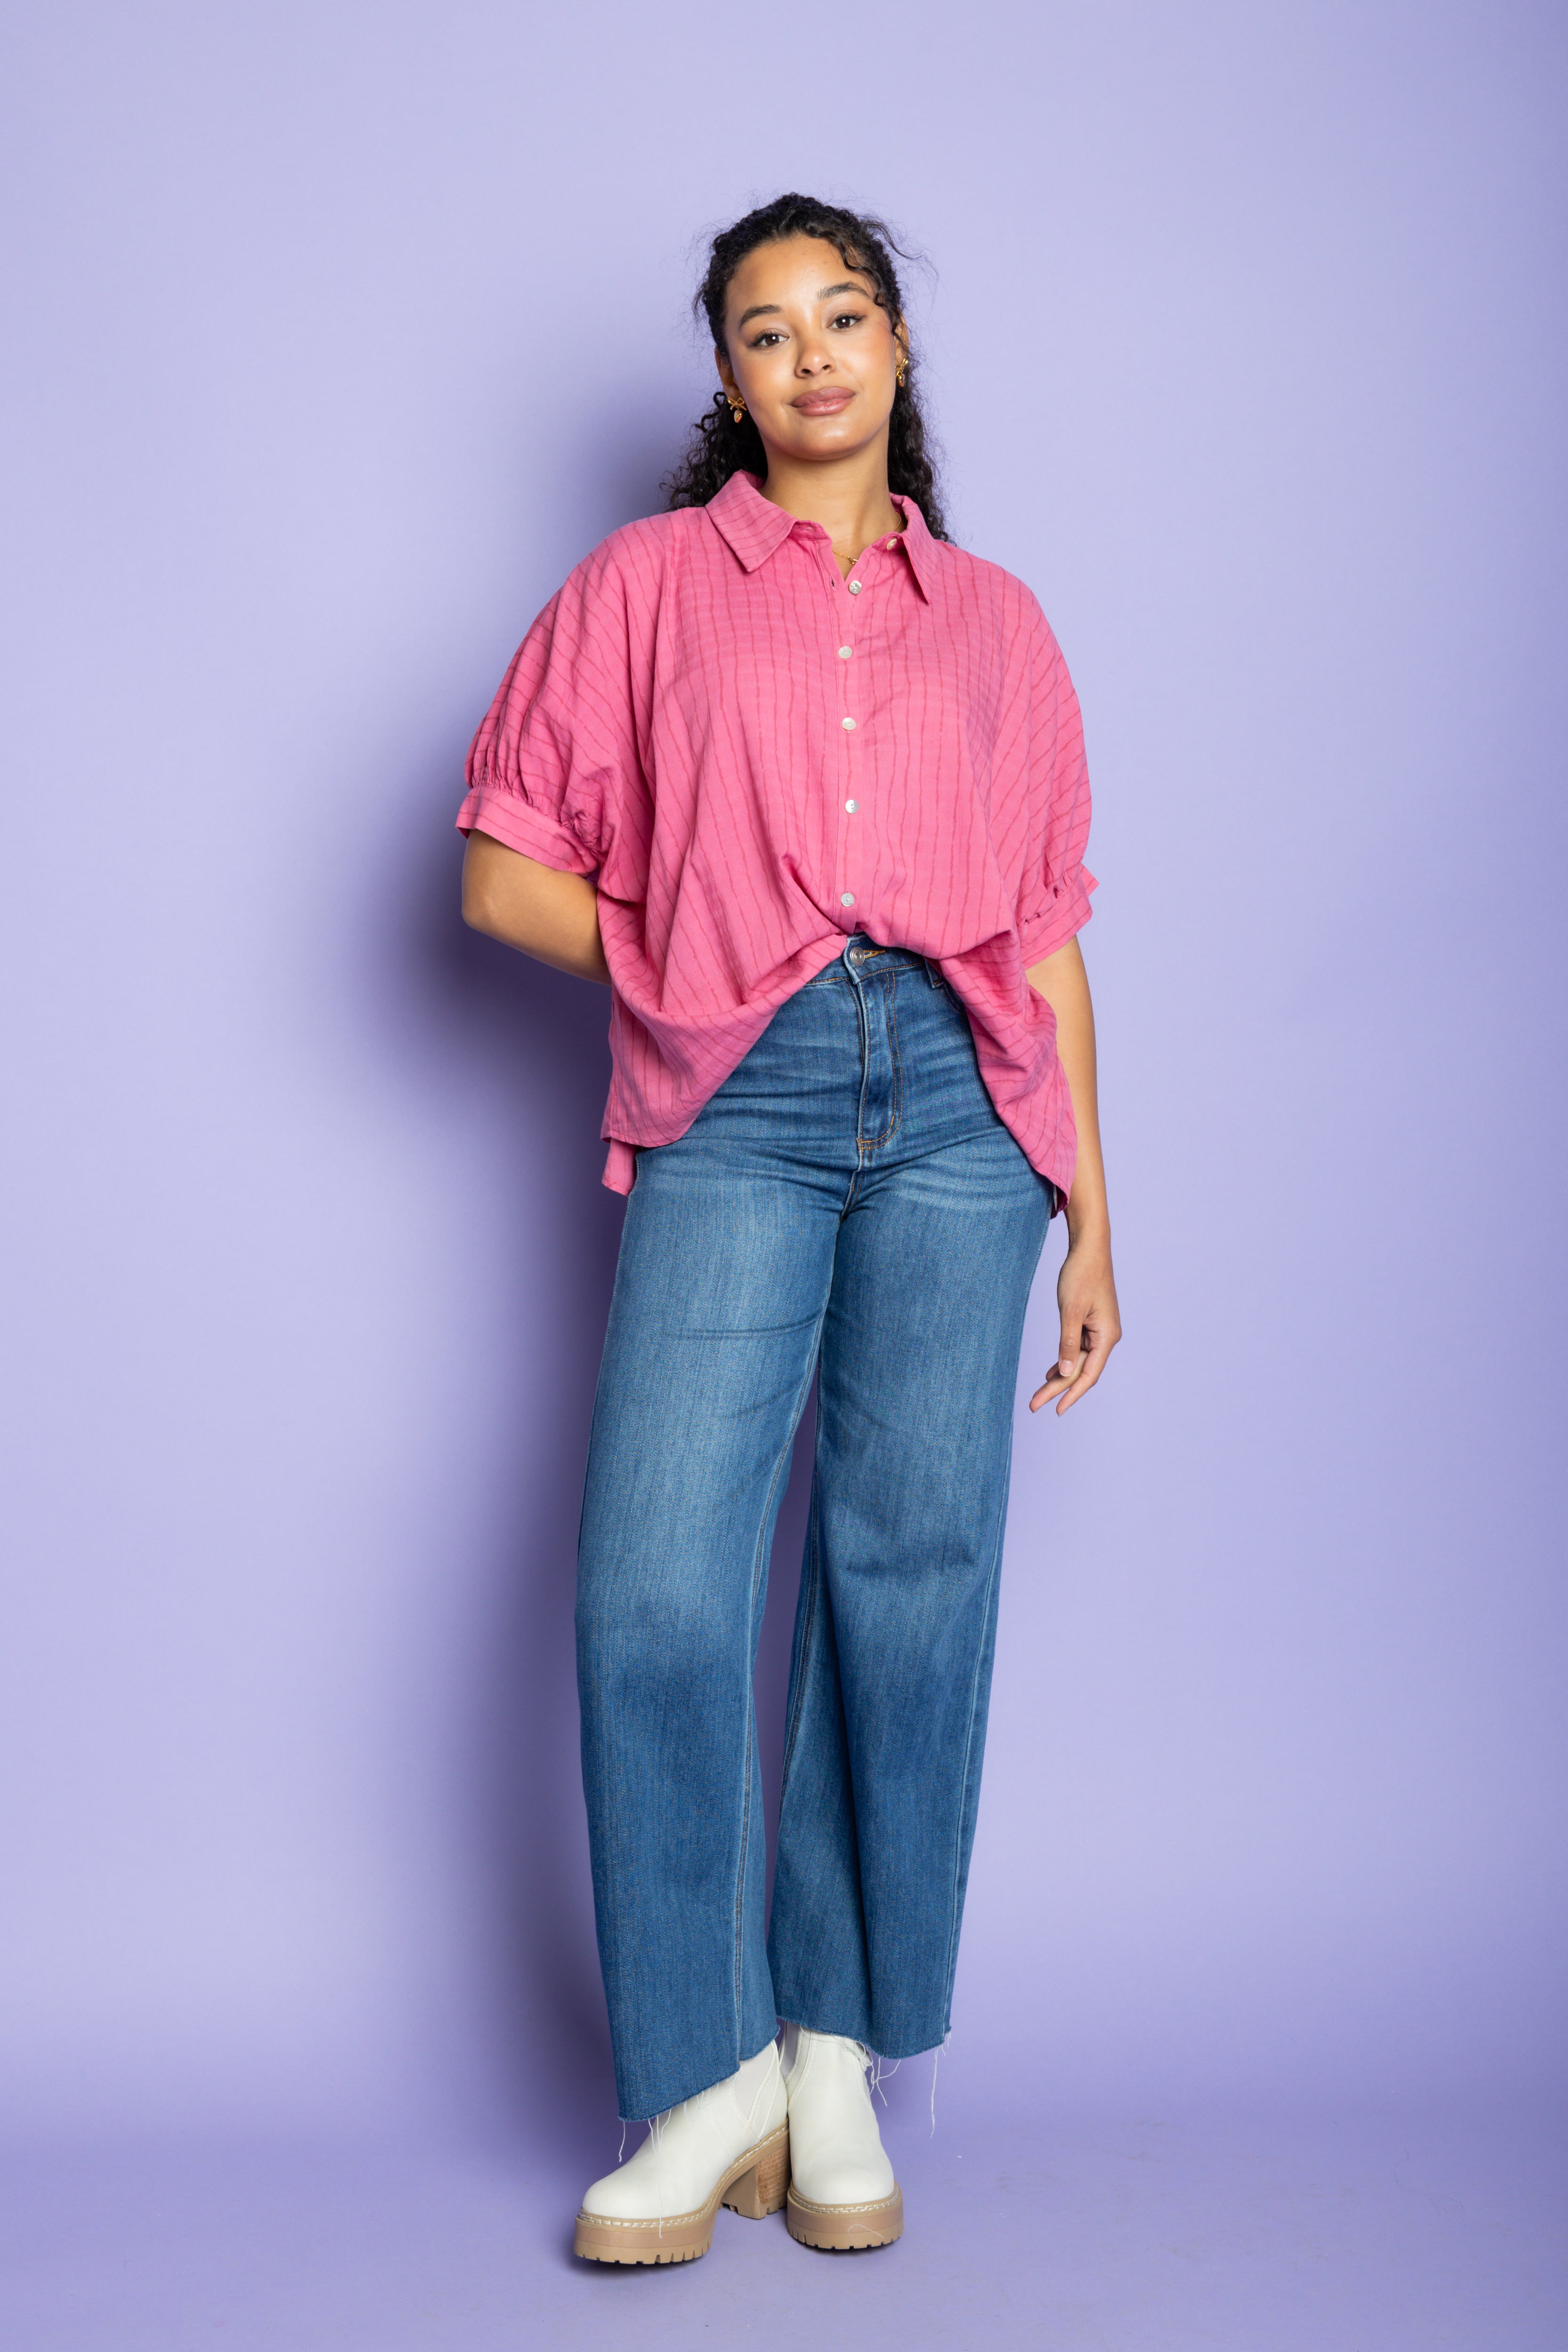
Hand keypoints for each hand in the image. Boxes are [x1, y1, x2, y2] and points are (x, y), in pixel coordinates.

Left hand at [1030, 1236, 1120, 1416]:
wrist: (1089, 1249)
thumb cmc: (1082, 1275)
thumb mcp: (1071, 1310)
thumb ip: (1068, 1343)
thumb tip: (1065, 1373)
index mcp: (1107, 1336)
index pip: (1089, 1374)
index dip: (1072, 1394)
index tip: (1055, 1410)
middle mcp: (1106, 1337)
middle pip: (1081, 1370)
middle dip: (1058, 1389)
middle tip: (1035, 1405)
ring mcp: (1099, 1331)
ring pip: (1078, 1361)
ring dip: (1060, 1377)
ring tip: (1039, 1394)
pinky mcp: (1091, 1324)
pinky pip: (1077, 1349)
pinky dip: (1063, 1360)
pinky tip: (1051, 1372)